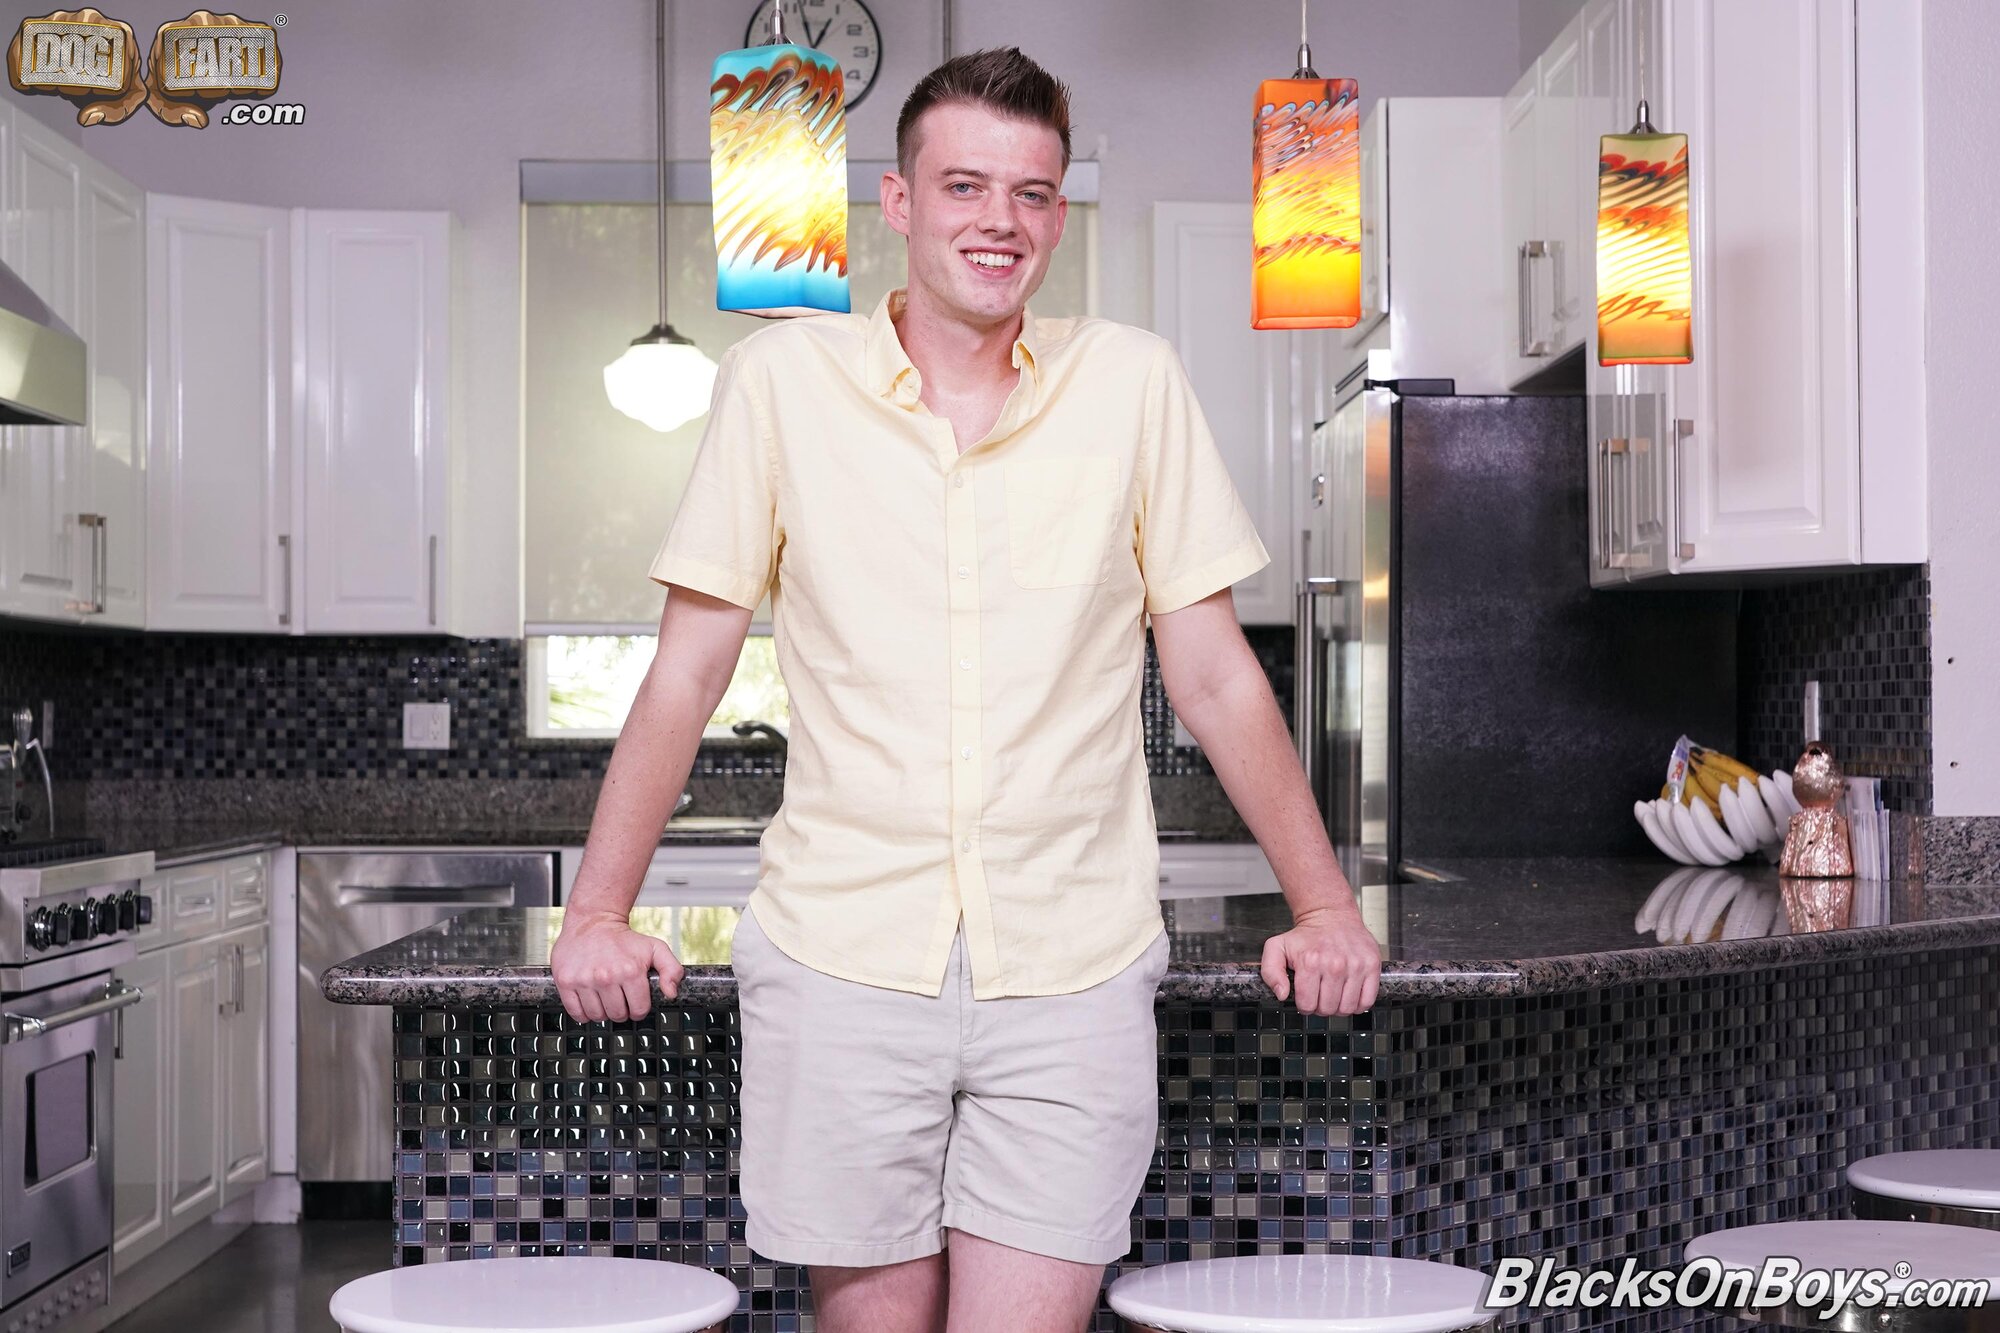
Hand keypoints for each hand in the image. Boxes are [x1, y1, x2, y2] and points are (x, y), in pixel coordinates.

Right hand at [551, 912, 683, 1022]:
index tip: (634, 1001)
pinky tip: (589, 1000)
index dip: (639, 1009)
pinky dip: (583, 1013)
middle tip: (619, 997)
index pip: (638, 1010)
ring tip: (604, 996)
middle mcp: (606, 976)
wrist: (593, 922)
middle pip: (617, 1015)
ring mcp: (584, 980)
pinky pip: (576, 1013)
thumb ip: (672, 970)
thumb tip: (670, 993)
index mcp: (630, 971)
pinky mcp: (565, 981)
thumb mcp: (655, 948)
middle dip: (621, 1010)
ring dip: (602, 1011)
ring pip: (596, 1016)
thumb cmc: (624, 939)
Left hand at [1260, 908, 1381, 1014]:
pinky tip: (1349, 993)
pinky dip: (1358, 1004)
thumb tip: (1282, 994)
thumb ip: (1271, 972)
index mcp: (1310, 962)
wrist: (1330, 915)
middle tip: (1320, 994)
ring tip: (1334, 993)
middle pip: (1328, 1009)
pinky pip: (1367, 1001)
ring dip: (1339, 1007)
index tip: (1306, 996)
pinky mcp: (1372, 965)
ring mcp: (1356, 965)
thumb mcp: (1276, 948)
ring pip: (1347, 1008)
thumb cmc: (1305, 935)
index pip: (1308, 1005)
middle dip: (1321, 1007)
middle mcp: (1335, 964)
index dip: (1305, 1005)